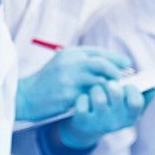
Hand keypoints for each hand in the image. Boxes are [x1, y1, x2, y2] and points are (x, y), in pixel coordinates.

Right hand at [16, 46, 130, 121]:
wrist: (27, 96)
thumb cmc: (47, 80)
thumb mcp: (63, 63)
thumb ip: (83, 61)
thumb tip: (109, 64)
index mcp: (71, 53)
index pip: (99, 53)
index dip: (116, 58)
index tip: (127, 64)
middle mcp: (71, 63)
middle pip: (102, 64)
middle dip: (117, 72)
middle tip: (125, 79)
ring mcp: (70, 79)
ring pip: (99, 82)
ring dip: (110, 87)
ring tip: (116, 92)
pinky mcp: (68, 96)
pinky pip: (91, 97)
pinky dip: (99, 99)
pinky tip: (103, 102)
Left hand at [53, 81, 150, 149]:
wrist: (89, 128)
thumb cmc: (114, 110)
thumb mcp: (129, 107)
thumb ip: (143, 96)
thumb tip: (152, 86)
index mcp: (131, 117)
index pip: (135, 102)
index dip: (132, 89)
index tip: (127, 84)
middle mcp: (116, 122)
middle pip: (116, 94)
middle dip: (112, 84)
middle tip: (110, 83)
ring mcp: (100, 122)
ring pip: (99, 97)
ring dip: (96, 89)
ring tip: (96, 90)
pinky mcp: (84, 121)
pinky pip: (83, 102)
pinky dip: (83, 97)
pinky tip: (85, 99)